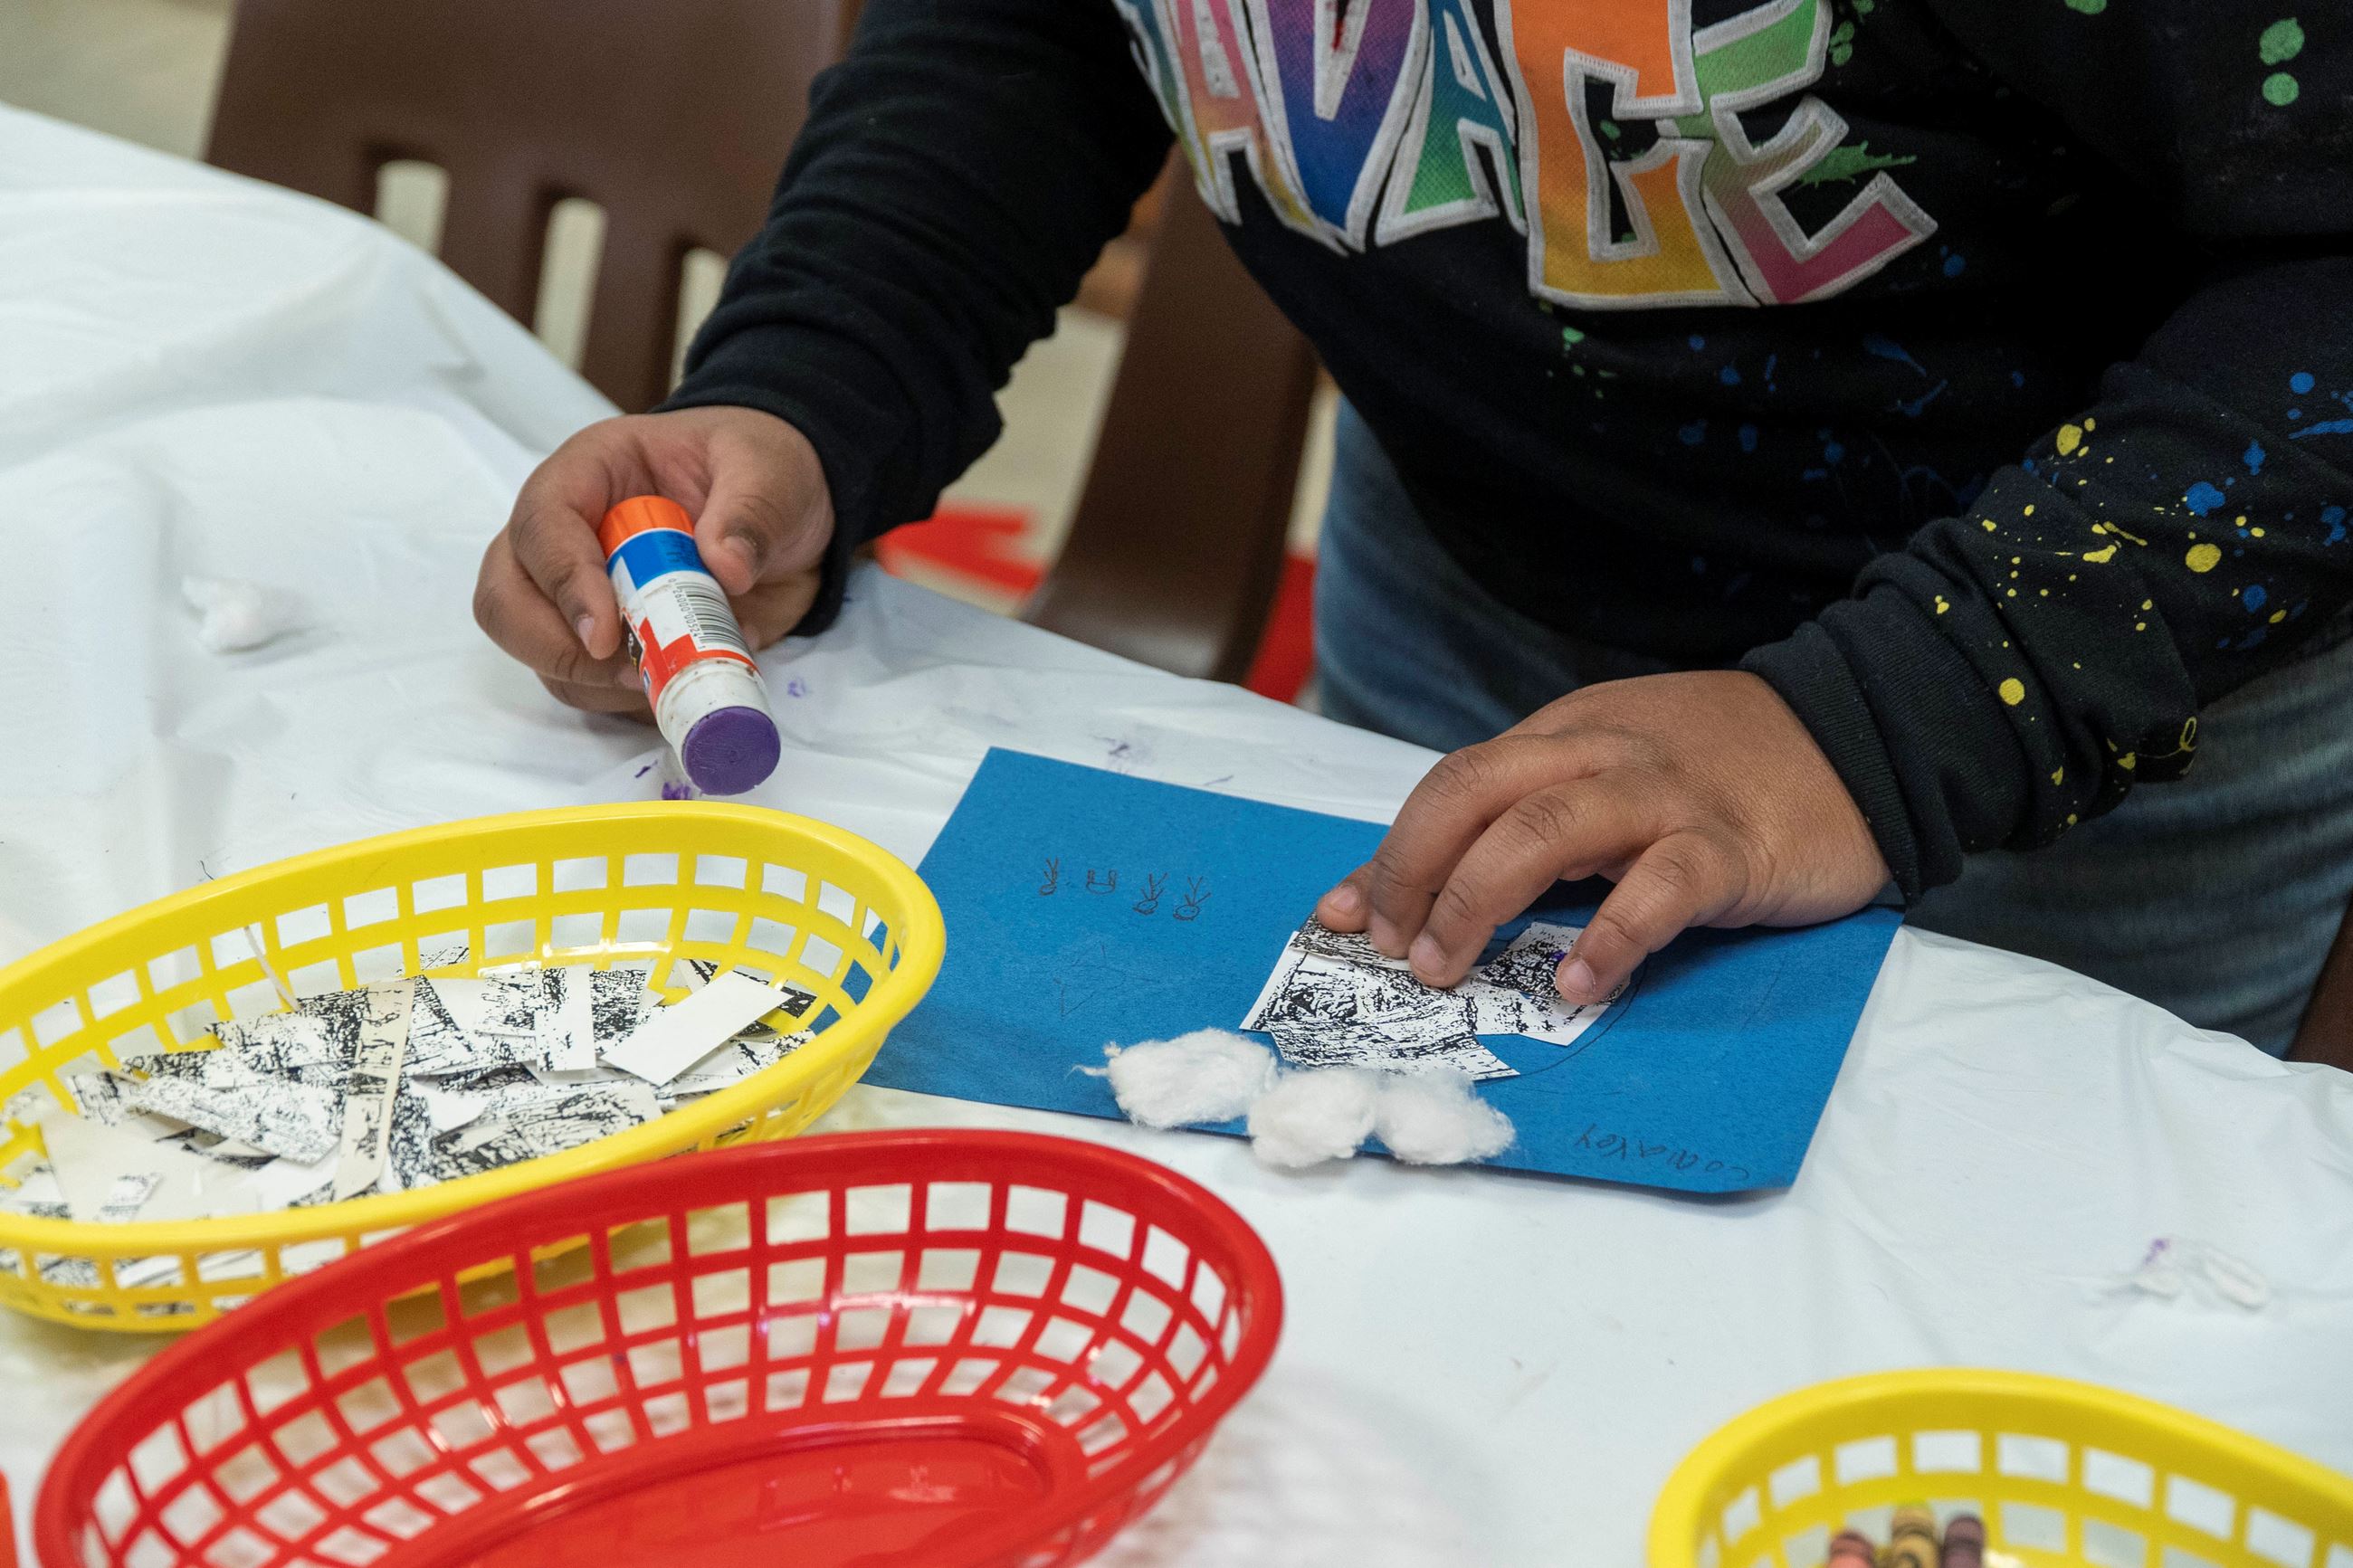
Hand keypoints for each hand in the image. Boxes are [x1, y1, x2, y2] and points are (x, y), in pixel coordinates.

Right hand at [473, 406, 833, 713]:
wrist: (791, 518)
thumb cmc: (761, 473)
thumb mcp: (769, 471)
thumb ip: (751, 511)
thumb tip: (727, 568)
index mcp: (591, 474)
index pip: (542, 525)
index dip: (564, 582)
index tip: (606, 635)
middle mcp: (566, 536)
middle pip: (506, 600)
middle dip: (554, 648)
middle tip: (627, 673)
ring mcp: (580, 595)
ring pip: (542, 655)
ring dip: (599, 685)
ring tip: (676, 674)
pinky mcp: (610, 644)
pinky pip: (590, 689)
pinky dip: (630, 703)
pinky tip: (685, 683)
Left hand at [1314, 671, 1888, 1003]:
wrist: (1860, 736)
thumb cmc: (1721, 770)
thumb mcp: (1609, 774)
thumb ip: (1530, 818)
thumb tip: (1434, 886)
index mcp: (1562, 737)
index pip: (1451, 785)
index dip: (1388, 852)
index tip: (1342, 918)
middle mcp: (1599, 756)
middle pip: (1474, 794)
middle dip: (1412, 872)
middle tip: (1392, 949)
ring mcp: (1664, 797)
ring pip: (1544, 830)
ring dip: (1478, 901)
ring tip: (1446, 969)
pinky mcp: (1729, 846)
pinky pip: (1658, 888)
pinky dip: (1608, 938)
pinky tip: (1577, 985)